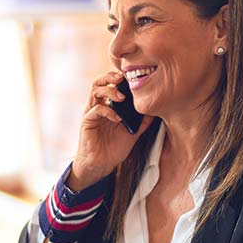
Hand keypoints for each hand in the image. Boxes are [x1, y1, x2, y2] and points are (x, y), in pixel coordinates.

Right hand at [67, 71, 154, 189]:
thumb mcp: (133, 134)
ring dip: (109, 90)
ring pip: (95, 91)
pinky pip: (96, 110)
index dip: (118, 77)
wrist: (101, 166)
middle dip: (110, 77)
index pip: (110, 84)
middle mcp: (97, 106)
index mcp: (107, 106)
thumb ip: (142, 122)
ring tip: (122, 98)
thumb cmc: (113, 149)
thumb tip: (155, 111)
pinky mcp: (87, 123)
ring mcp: (91, 113)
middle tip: (123, 79)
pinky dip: (108, 111)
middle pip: (99, 82)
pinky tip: (118, 118)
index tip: (132, 77)